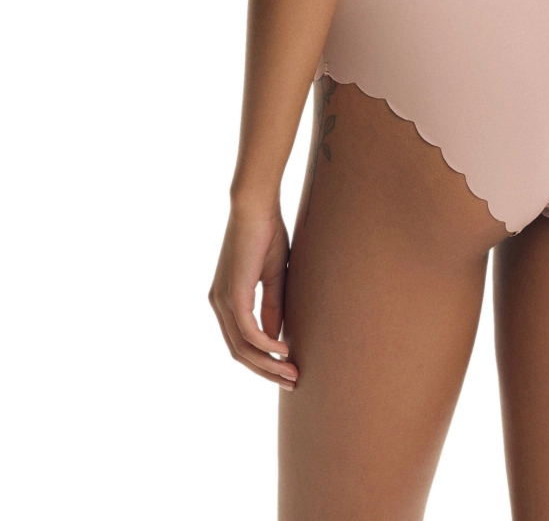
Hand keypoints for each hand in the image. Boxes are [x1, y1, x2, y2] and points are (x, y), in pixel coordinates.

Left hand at [209, 208, 297, 387]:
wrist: (256, 206)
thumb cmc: (266, 234)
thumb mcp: (273, 277)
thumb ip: (272, 307)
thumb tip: (276, 338)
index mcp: (226, 299)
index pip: (240, 342)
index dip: (263, 360)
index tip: (287, 369)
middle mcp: (218, 304)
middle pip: (239, 352)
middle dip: (265, 370)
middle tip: (291, 381)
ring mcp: (223, 300)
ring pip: (242, 348)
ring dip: (267, 364)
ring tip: (291, 373)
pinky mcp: (233, 294)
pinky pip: (248, 331)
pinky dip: (266, 345)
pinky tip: (283, 350)